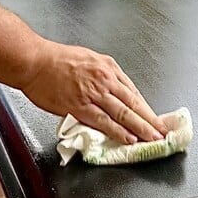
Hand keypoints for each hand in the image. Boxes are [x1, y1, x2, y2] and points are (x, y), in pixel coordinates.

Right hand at [22, 41, 167, 143]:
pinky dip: (118, 131)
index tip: (155, 118)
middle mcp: (105, 79)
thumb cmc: (55, 59)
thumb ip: (101, 75)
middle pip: (134, 103)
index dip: (146, 108)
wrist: (34, 61)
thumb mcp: (87, 58)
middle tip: (163, 132)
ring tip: (152, 138)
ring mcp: (94, 93)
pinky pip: (104, 122)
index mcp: (108, 67)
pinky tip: (129, 138)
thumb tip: (110, 91)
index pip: (133, 91)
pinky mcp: (80, 106)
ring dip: (141, 128)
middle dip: (151, 120)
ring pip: (124, 113)